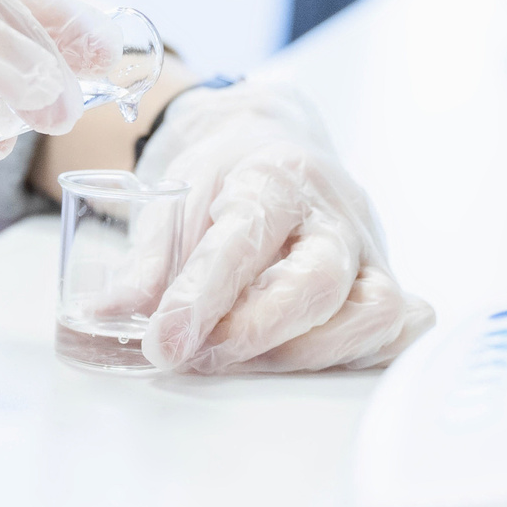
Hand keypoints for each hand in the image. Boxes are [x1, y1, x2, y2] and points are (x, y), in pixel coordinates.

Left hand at [133, 82, 433, 374]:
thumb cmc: (221, 179)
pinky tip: (309, 362)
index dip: (201, 296)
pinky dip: (364, 353)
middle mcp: (334, 210)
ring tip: (245, 362)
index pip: (244, 239)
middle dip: (256, 332)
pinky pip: (402, 326)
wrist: (268, 144)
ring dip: (307, 354)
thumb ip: (144, 265)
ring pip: (373, 310)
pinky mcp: (385, 280)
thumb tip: (103, 316)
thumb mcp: (170, 203)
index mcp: (274, 175)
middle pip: (319, 280)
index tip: (162, 343)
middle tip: (199, 356)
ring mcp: (369, 248)